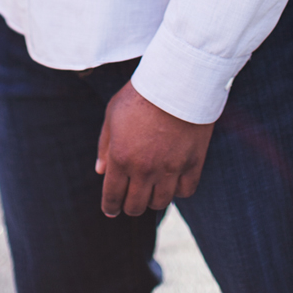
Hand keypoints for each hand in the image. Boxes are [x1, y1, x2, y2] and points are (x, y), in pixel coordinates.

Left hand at [96, 81, 213, 216]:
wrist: (177, 82)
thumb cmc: (140, 95)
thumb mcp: (112, 115)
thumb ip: (105, 145)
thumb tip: (100, 171)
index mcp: (120, 157)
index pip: (112, 195)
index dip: (110, 206)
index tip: (110, 210)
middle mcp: (144, 169)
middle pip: (135, 206)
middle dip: (129, 206)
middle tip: (129, 202)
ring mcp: (170, 169)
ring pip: (160, 203)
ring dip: (152, 200)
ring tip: (150, 191)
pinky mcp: (192, 165)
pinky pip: (185, 192)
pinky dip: (177, 190)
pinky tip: (172, 182)